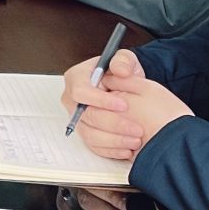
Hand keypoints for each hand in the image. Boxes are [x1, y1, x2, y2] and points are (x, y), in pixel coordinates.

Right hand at [60, 50, 189, 161]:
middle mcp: (73, 100)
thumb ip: (123, 61)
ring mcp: (78, 119)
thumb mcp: (125, 60)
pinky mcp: (85, 133)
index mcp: (76, 78)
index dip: (101, 100)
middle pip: (86, 116)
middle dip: (113, 123)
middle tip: (136, 127)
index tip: (123, 105)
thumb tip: (121, 70)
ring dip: (114, 140)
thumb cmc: (120, 72)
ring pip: (90, 135)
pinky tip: (128, 148)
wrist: (124, 88)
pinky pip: (94, 146)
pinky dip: (112, 150)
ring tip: (136, 139)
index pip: (81, 91)